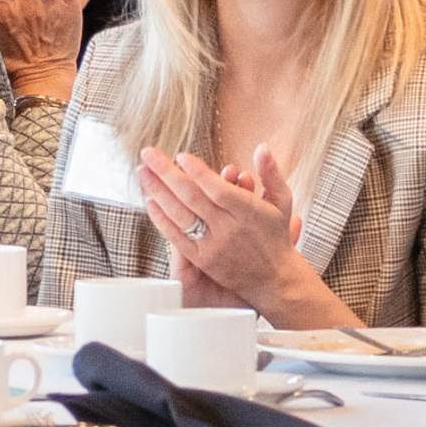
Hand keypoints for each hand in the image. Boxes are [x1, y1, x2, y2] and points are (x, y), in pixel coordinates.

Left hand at [139, 145, 345, 326]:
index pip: (218, 189)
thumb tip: (262, 146)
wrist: (275, 279)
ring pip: (181, 215)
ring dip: (158, 191)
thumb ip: (271, 173)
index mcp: (249, 212)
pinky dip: (162, 219)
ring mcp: (214, 245)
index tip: (181, 155)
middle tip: (148, 154)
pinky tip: (150, 201)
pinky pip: (177, 238)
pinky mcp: (203, 260)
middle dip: (166, 173)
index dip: (198, 171)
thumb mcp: (282, 202)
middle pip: (192, 197)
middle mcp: (230, 229)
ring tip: (143, 172)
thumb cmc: (276, 236)